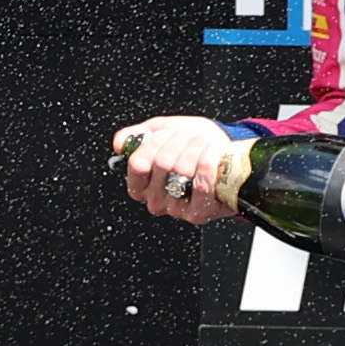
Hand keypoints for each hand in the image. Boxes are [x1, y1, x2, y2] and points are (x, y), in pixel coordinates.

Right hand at [118, 116, 241, 224]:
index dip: (152, 144)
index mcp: (141, 184)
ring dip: (195, 148)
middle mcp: (155, 200)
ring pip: (183, 171)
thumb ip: (137, 135)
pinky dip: (209, 161)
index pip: (138, 164)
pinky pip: (202, 184)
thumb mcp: (163, 132)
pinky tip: (212, 153)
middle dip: (178, 141)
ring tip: (203, 142)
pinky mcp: (198, 212)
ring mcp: (176, 208)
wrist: (224, 157)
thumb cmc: (193, 145)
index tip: (164, 133)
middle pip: (162, 163)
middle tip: (188, 135)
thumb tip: (120, 143)